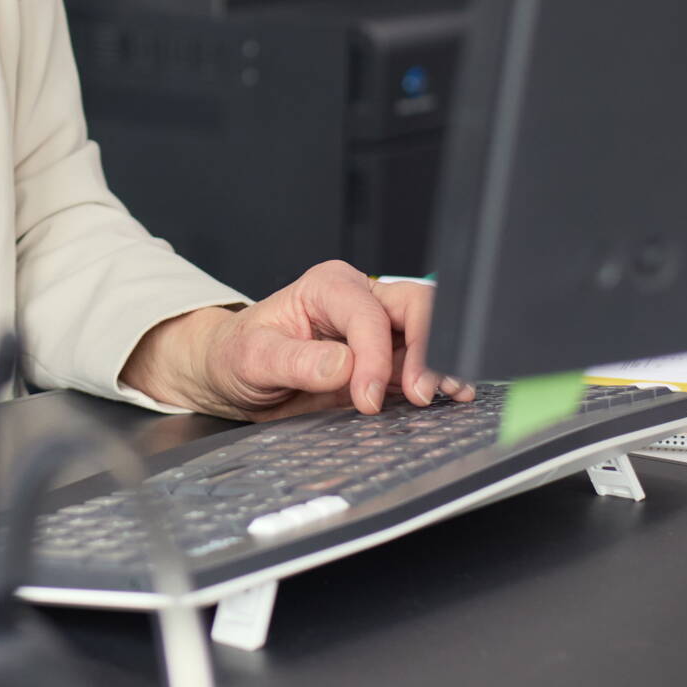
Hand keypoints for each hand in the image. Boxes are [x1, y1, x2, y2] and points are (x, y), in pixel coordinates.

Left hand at [122, 262, 475, 419]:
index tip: (367, 399)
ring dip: (441, 364)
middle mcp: (360, 301)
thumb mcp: (252, 358)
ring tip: (452, 394)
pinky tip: (452, 395)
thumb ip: (296, 361)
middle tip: (423, 394)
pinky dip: (437, 379)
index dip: (375, 357)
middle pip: (414, 309)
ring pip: (428, 335)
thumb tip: (344, 366)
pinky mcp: (385, 362)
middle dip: (427, 348)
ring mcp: (377, 331)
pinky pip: (420, 365)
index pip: (368, 315)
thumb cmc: (237, 355)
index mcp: (328, 287)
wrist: (234, 375)